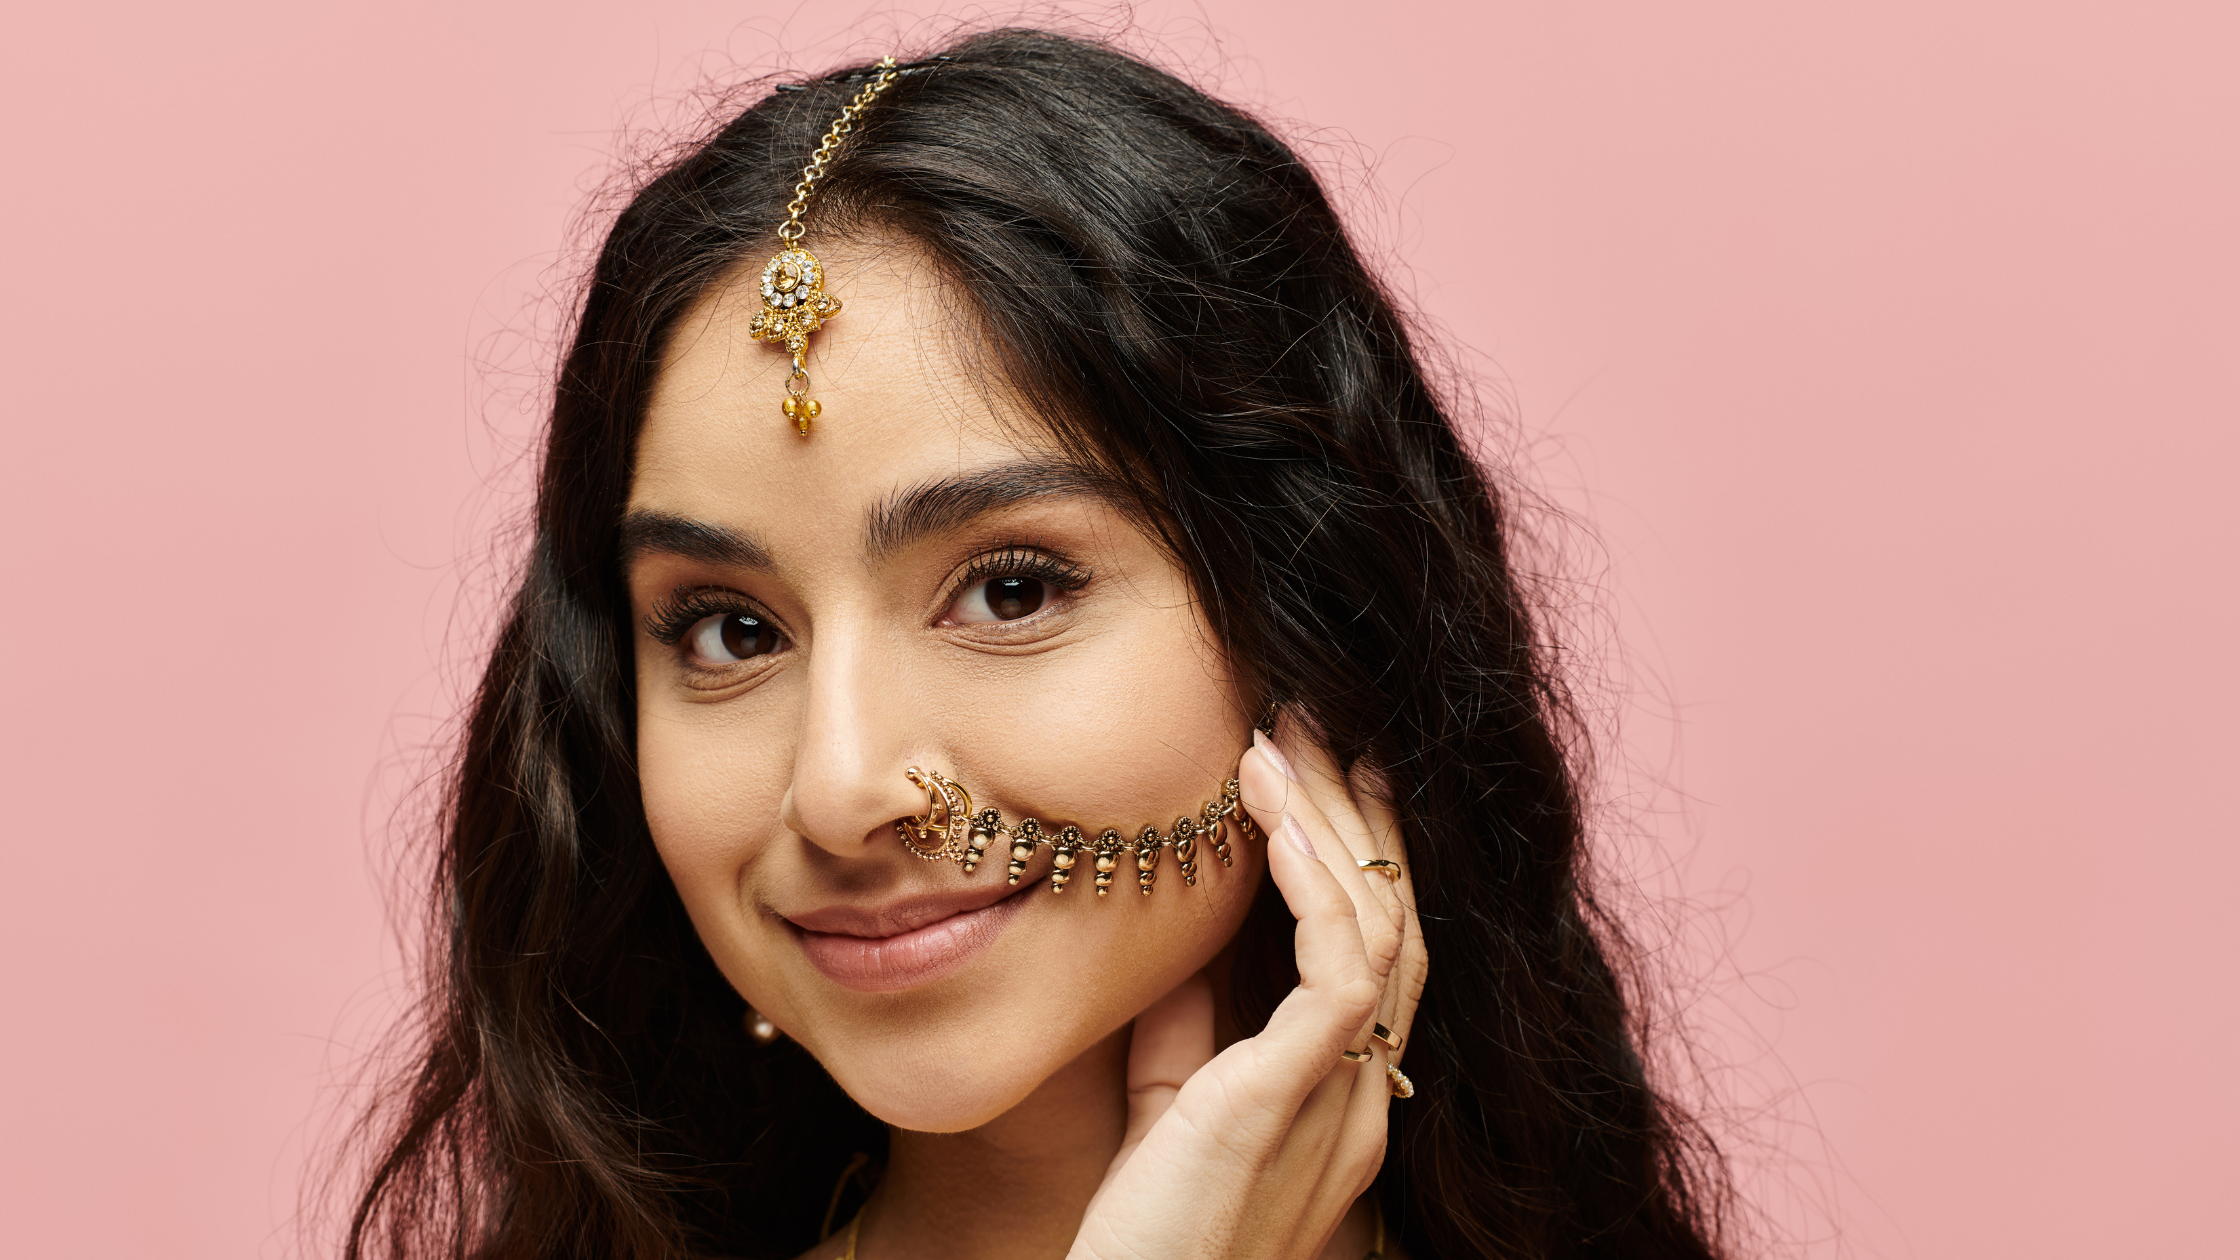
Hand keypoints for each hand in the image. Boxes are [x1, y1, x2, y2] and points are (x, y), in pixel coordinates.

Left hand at [1068, 724, 1428, 1259]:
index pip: (1383, 947)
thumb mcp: (1172, 1102)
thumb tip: (1189, 920)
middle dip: (1357, 809)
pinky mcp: (1290, 1105)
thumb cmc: (1141, 1229)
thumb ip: (1197, 1022)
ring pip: (1381, 929)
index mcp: (1347, 1096)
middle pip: (1399, 920)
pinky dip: (1314, 887)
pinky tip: (1275, 823)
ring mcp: (1342, 1104)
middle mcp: (1365, 1097)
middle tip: (1309, 714)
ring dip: (1331, 825)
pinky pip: (1341, 974)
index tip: (1322, 759)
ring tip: (1276, 741)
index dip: (1363, 846)